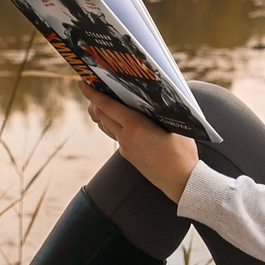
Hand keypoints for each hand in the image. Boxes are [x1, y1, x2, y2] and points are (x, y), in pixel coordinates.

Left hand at [83, 82, 197, 200]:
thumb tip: (152, 98)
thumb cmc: (183, 152)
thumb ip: (158, 112)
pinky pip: (117, 136)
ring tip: (106, 103)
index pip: (106, 106)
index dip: (92, 93)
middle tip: (94, 88)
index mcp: (135, 126)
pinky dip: (115, 125)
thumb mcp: (173, 126)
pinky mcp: (129, 156)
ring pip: (107, 126)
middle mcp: (126, 137)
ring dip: (103, 114)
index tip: (82, 82)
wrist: (181, 181)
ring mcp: (125, 148)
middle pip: (101, 115)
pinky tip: (124, 121)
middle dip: (95, 101)